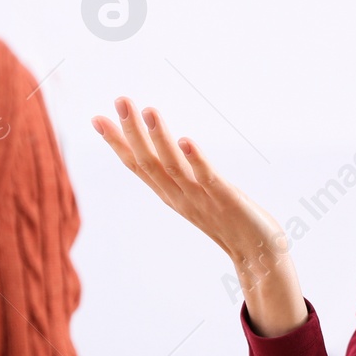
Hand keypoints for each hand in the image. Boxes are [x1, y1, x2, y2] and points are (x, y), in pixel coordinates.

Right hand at [91, 98, 307, 334]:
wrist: (258, 255)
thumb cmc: (229, 222)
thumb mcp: (196, 196)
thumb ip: (180, 176)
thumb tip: (172, 148)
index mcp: (170, 194)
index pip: (137, 166)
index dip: (117, 143)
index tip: (97, 118)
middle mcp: (179, 195)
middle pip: (149, 162)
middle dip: (132, 131)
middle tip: (121, 100)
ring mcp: (201, 198)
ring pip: (173, 167)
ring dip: (160, 139)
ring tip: (149, 111)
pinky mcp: (225, 199)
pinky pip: (207, 177)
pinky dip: (195, 159)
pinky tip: (186, 140)